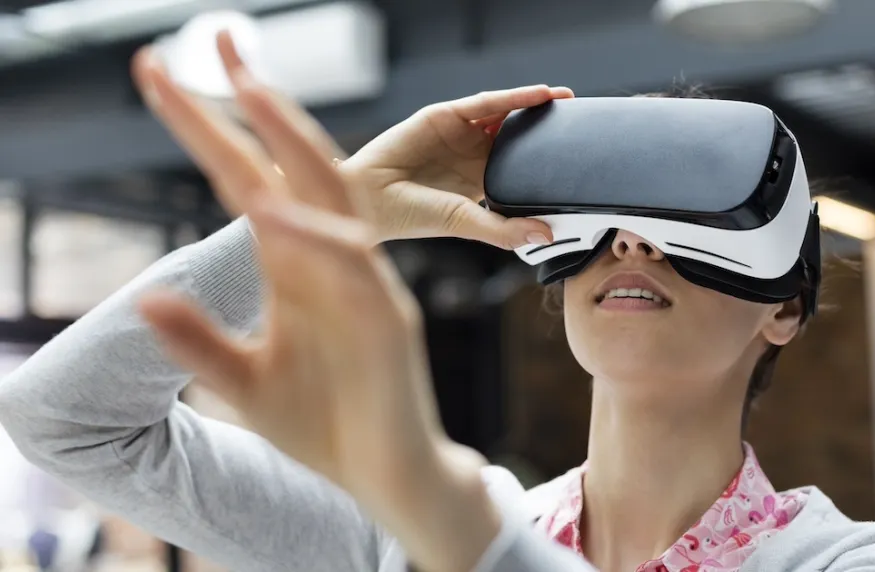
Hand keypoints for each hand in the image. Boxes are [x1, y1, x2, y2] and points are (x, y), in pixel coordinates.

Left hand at [134, 34, 506, 571]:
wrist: (385, 475)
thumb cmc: (324, 425)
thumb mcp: (243, 385)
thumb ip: (198, 344)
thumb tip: (144, 300)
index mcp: (292, 269)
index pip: (245, 184)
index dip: (205, 131)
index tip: (159, 79)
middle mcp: (327, 262)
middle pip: (293, 167)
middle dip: (254, 104)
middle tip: (219, 40)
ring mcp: (363, 285)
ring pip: (332, 197)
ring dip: (290, 143)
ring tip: (249, 90)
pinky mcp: (388, 320)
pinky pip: (352, 268)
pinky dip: (314, 238)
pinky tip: (272, 212)